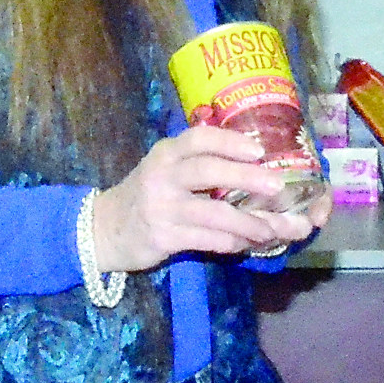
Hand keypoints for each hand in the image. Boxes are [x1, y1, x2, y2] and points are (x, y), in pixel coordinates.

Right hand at [90, 125, 322, 272]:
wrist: (105, 229)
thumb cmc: (148, 195)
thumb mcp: (166, 169)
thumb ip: (200, 163)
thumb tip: (257, 165)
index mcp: (167, 153)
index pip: (200, 138)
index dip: (230, 142)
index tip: (259, 150)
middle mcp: (163, 175)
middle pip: (208, 171)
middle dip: (246, 178)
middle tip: (277, 187)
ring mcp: (162, 207)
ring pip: (213, 213)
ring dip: (247, 222)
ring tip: (272, 229)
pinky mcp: (163, 237)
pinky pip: (205, 239)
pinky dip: (230, 242)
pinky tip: (247, 244)